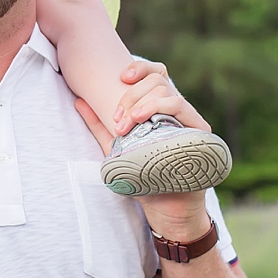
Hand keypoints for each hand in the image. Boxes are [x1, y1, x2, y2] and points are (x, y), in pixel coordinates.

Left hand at [75, 67, 212, 243]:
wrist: (165, 209)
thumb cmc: (144, 181)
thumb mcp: (116, 149)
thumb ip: (100, 126)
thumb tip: (79, 101)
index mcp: (160, 110)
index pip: (155, 74)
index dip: (140, 68)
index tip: (121, 77)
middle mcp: (177, 111)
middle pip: (158, 79)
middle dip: (132, 94)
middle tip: (117, 118)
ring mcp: (189, 121)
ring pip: (168, 90)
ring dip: (142, 101)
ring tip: (126, 122)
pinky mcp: (199, 132)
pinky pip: (181, 107)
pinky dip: (159, 107)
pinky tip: (142, 120)